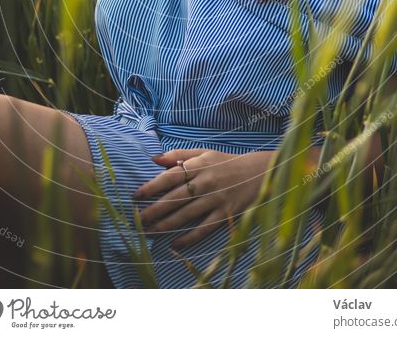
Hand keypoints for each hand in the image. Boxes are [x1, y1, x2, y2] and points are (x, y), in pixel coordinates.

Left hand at [133, 147, 273, 250]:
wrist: (259, 172)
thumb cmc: (227, 162)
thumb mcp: (204, 152)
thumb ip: (179, 155)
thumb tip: (154, 158)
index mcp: (199, 165)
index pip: (170, 177)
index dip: (152, 186)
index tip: (136, 196)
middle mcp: (206, 182)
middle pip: (175, 198)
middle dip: (154, 210)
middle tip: (138, 220)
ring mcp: (216, 199)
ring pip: (186, 215)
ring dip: (166, 225)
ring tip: (150, 232)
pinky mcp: (225, 213)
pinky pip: (204, 228)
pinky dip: (189, 237)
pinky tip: (175, 243)